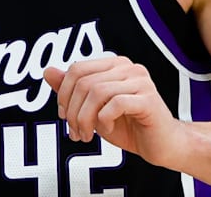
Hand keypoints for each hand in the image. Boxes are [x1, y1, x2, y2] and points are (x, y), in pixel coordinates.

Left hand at [43, 56, 185, 166]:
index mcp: (113, 64)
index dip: (63, 94)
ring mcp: (140, 81)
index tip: (63, 117)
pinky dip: (104, 120)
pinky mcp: (148, 99)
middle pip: (84, 81)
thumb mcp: (93, 109)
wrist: (162, 146)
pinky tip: (107, 130)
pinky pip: (115, 104)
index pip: (77, 69)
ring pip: (97, 92)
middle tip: (75, 132)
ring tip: (87, 135)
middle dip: (72, 110)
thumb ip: (72, 90)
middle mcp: (128, 67)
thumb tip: (47, 71)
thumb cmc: (128, 126)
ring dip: (85, 119)